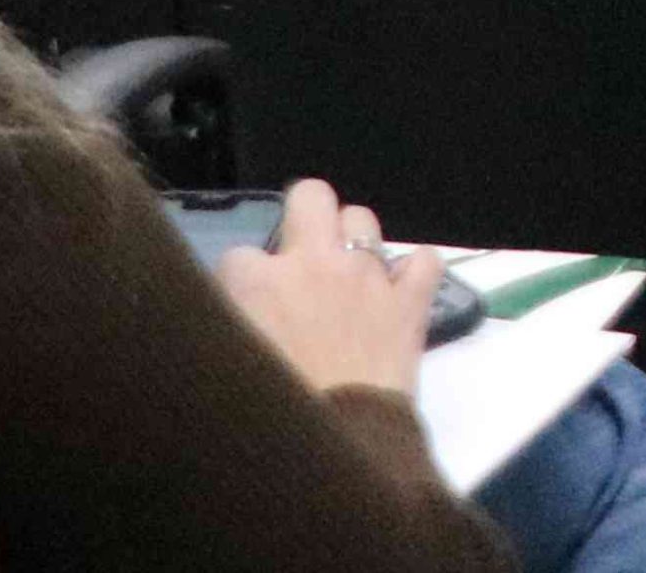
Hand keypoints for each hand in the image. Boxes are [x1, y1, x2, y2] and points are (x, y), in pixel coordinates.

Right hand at [215, 180, 439, 400]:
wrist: (334, 450)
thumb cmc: (266, 417)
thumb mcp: (222, 369)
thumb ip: (224, 329)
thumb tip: (229, 319)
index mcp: (255, 283)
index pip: (238, 255)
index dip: (244, 281)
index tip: (249, 306)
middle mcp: (313, 264)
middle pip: (311, 195)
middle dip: (305, 217)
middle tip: (302, 257)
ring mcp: (367, 275)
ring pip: (363, 219)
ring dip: (354, 244)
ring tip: (347, 277)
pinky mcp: (411, 299)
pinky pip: (423, 260)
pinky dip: (413, 273)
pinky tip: (400, 292)